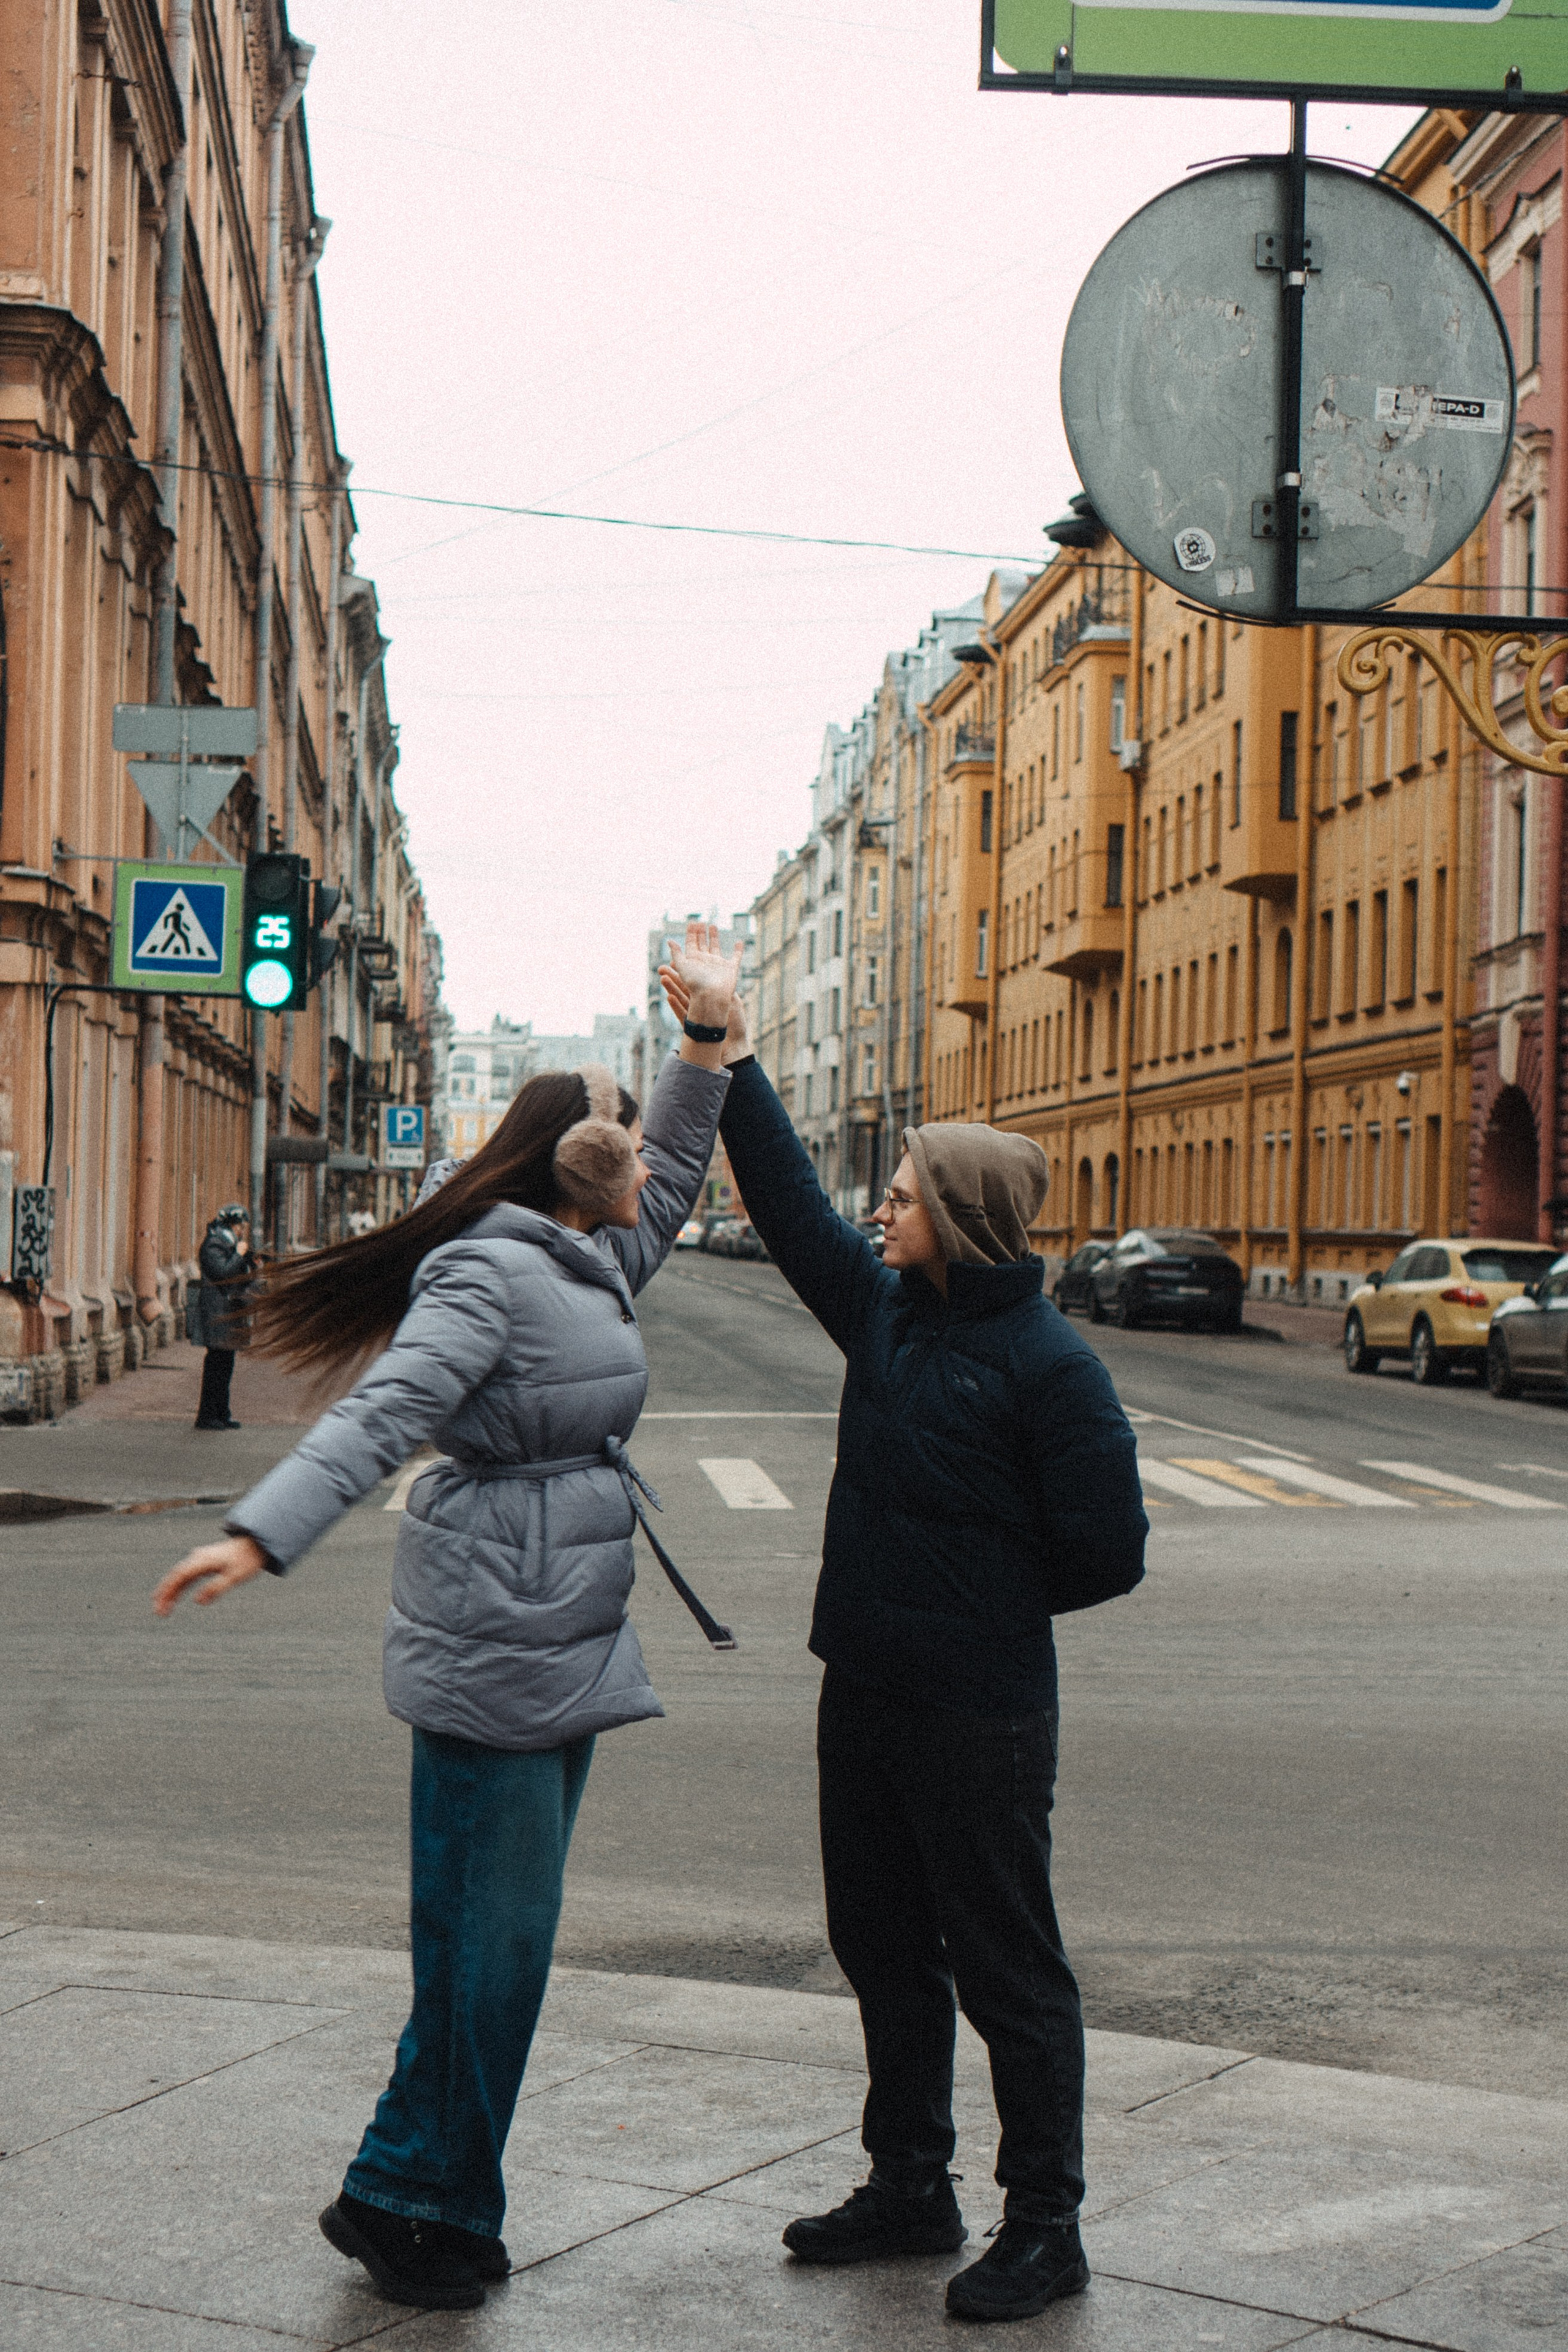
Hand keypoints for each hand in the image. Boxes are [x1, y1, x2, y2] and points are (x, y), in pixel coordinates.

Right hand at [153, 1534, 269, 1614]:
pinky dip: (179, 1587)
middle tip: (157, 1611)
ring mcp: (200, 1560)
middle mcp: (198, 1558)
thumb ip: (216, 1588)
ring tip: (162, 1608)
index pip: (179, 1576)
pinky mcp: (204, 1563)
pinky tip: (175, 1597)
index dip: (168, 1590)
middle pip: (175, 1576)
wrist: (256, 1543)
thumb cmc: (247, 1560)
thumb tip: (198, 1601)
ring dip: (170, 1591)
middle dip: (164, 1593)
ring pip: (180, 1576)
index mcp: (202, 1560)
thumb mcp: (234, 1577)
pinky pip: (187, 1576)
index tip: (160, 1605)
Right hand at [660, 961, 750, 1065]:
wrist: (735, 1046)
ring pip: (681, 999)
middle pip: (685, 988)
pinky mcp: (692, 1027)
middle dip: (674, 977)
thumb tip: (720, 971)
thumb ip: (723, 987)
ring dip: (671, 988)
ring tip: (663, 978)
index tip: (677, 962)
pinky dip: (675, 1006)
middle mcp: (701, 1004)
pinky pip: (682, 1015)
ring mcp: (696, 1015)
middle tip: (662, 968)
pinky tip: (669, 997)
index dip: (687, 971)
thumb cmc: (736, 1024)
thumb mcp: (733, 1000)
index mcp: (711, 996)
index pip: (697, 981)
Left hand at [666, 920, 741, 1028]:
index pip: (691, 943)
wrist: (712, 998)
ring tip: (712, 925)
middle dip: (700, 933)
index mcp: (693, 960)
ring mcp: (718, 965)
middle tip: (700, 922)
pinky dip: (738, 950)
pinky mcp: (730, 969)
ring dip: (714, 937)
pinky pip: (735, 957)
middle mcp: (705, 962)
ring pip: (716, 947)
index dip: (691, 933)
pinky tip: (739, 942)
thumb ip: (677, 953)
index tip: (692, 922)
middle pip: (702, 943)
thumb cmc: (696, 985)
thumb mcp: (683, 967)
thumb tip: (669, 941)